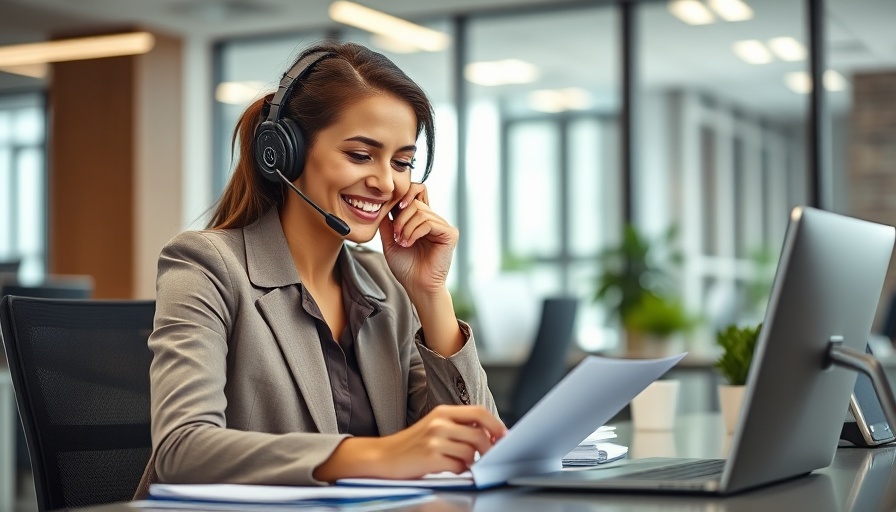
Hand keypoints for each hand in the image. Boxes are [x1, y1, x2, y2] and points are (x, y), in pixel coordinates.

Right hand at [372, 405, 506, 478]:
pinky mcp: (430, 458)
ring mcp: (434, 440)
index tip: (504, 436)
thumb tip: (489, 434)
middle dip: (489, 448)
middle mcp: (439, 422)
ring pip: (471, 452)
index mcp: (443, 412)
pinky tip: (448, 467)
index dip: (496, 425)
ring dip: (471, 461)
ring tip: (459, 462)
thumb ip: (458, 426)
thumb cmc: (412, 444)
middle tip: (487, 456)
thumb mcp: (434, 426)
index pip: (479, 412)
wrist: (382, 456)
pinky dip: (459, 469)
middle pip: (479, 433)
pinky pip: (458, 466)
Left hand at [379, 183, 457, 299]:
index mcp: (421, 220)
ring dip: (406, 227)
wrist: (417, 286)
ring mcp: (442, 226)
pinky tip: (409, 243)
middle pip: (415, 202)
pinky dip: (415, 232)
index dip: (404, 195)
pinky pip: (429, 222)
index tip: (393, 209)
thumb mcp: (390, 241)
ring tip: (402, 242)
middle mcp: (433, 220)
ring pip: (420, 212)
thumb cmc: (406, 267)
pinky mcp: (449, 234)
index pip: (416, 193)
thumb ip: (388, 222)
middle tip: (396, 235)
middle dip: (400, 218)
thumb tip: (384, 204)